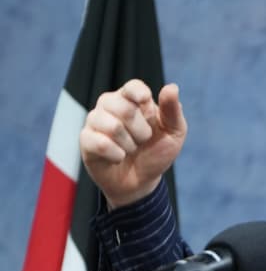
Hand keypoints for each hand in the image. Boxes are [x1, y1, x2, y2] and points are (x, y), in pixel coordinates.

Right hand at [80, 79, 187, 207]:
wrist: (141, 183)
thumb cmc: (156, 153)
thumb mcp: (174, 134)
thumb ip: (172, 112)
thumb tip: (172, 87)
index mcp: (132, 99)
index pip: (132, 87)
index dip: (138, 93)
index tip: (144, 101)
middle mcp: (110, 105)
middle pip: (124, 108)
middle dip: (141, 131)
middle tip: (142, 140)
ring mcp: (96, 121)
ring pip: (111, 126)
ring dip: (129, 144)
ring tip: (130, 149)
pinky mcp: (86, 140)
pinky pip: (99, 143)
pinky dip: (116, 154)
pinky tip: (118, 157)